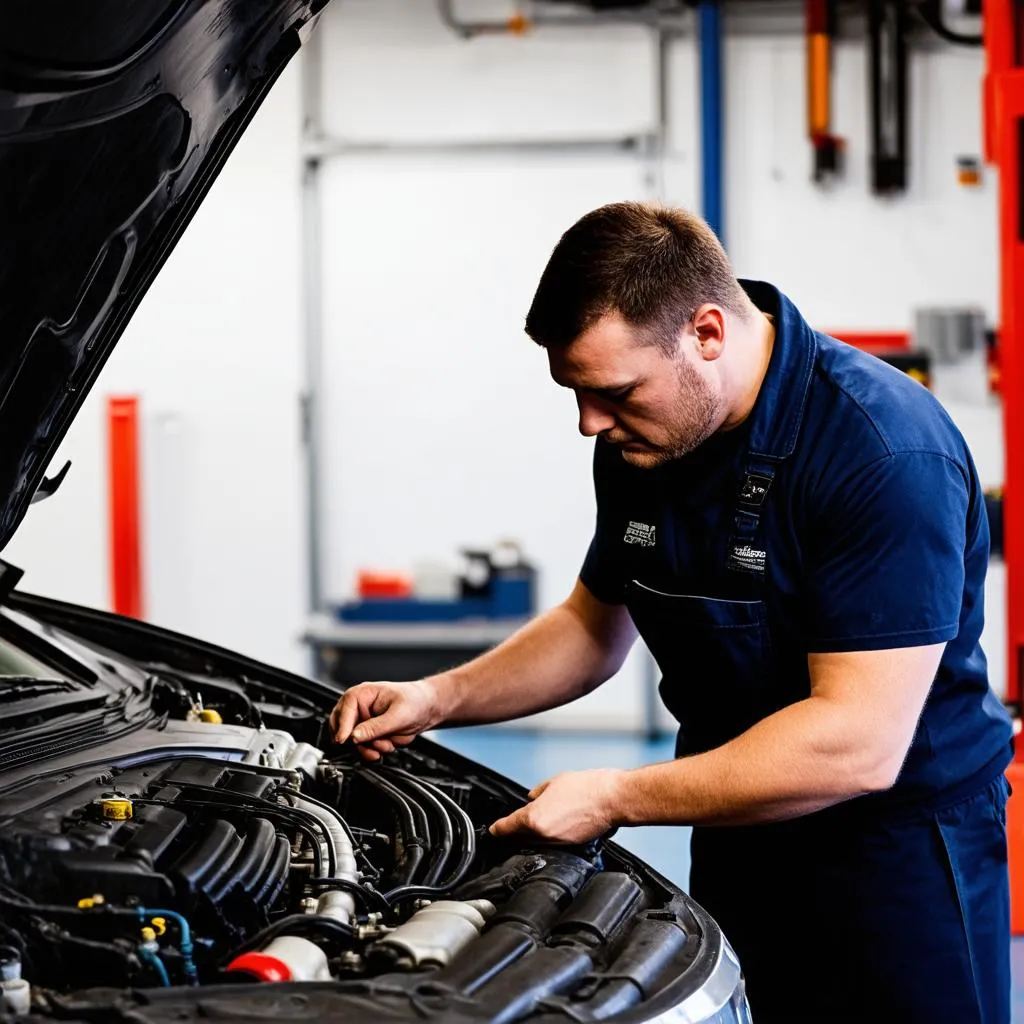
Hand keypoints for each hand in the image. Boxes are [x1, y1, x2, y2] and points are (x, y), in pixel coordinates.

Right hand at [329, 679, 441, 761]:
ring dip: (370, 748)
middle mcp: (357, 708)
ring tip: (389, 744)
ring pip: (353, 743)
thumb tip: (354, 736)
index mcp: (361, 694)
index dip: (343, 727)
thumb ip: (376, 727)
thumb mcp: (398, 715)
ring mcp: (361, 722)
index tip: (345, 740)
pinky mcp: (367, 734)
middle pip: (342, 729)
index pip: (344, 711)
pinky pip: (362, 749)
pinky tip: (387, 747)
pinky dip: (373, 751)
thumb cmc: (415, 701)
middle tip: (375, 746)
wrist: (426, 708)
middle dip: (360, 741)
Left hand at [488, 768, 627, 844]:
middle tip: (517, 821)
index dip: (497, 829)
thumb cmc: (588, 787)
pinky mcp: (573, 847)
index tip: (493, 830)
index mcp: (534, 818)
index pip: (507, 827)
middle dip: (518, 829)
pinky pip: (555, 843)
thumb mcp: (554, 782)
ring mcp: (559, 843)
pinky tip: (560, 823)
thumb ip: (537, 793)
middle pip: (522, 837)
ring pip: (539, 841)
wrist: (613, 799)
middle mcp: (544, 835)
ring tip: (546, 818)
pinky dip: (553, 836)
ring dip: (537, 833)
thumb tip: (532, 799)